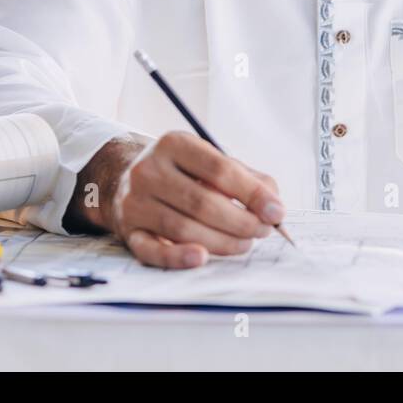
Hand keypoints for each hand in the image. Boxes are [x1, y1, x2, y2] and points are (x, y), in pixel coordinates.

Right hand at [104, 131, 284, 268]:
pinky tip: (201, 259)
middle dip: (241, 221)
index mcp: (174, 144)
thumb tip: (273, 205)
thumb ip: (245, 178)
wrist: (127, 179)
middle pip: (202, 202)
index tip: (276, 211)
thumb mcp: (209, 161)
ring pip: (183, 228)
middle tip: (263, 231)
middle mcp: (149, 170)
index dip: (252, 193)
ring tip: (245, 243)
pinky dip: (177, 258)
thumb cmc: (182, 173)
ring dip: (222, 241)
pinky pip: (152, 250)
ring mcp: (135, 202)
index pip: (219, 170)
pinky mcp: (128, 231)